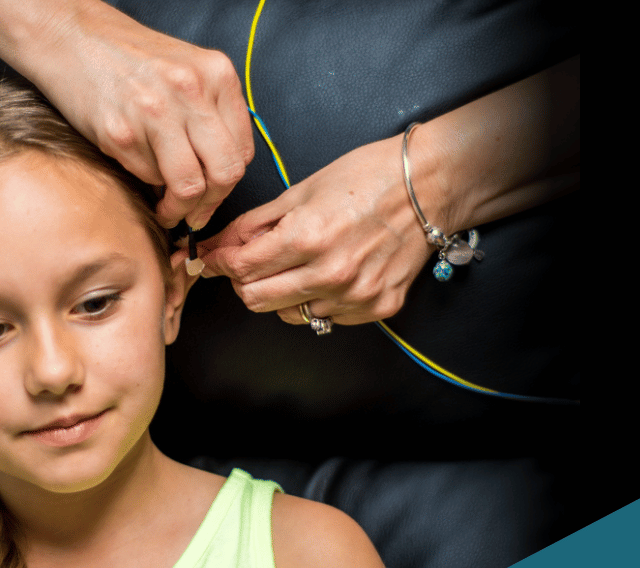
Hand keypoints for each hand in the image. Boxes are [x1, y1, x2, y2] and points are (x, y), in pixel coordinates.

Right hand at [0, 0, 254, 230]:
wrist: (70, 38)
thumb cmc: (128, 58)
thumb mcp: (186, 70)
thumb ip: (211, 112)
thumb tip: (220, 174)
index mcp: (216, 73)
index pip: (242, 152)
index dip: (228, 184)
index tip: (212, 198)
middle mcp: (190, 90)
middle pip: (223, 173)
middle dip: (209, 205)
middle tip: (193, 215)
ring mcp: (155, 112)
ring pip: (188, 186)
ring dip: (177, 208)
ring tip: (165, 208)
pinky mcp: (120, 133)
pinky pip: (147, 178)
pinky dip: (144, 181)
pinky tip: (135, 166)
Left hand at [199, 133, 435, 325]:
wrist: (430, 185)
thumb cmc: (368, 178)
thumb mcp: (301, 192)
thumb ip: (254, 225)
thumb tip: (216, 245)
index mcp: (307, 237)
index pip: (241, 268)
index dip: (218, 263)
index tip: (209, 260)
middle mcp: (331, 273)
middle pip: (256, 300)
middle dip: (243, 281)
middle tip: (248, 264)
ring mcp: (355, 295)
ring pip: (289, 313)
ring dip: (280, 293)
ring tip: (297, 264)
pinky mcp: (376, 308)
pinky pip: (326, 317)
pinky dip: (317, 300)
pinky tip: (330, 273)